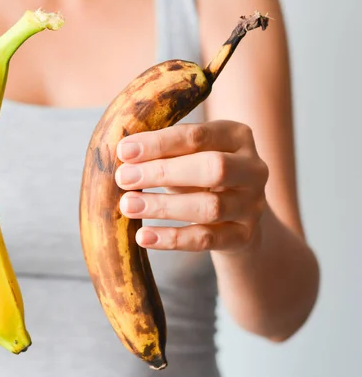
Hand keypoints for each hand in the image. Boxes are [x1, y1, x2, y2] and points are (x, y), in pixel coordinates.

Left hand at [115, 120, 268, 252]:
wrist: (232, 219)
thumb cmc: (197, 177)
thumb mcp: (185, 157)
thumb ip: (162, 151)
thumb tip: (123, 152)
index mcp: (237, 136)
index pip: (197, 136)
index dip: (159, 143)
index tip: (123, 151)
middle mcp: (253, 169)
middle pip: (213, 168)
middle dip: (163, 172)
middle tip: (123, 178)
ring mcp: (252, 205)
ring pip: (210, 207)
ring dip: (164, 207)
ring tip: (127, 205)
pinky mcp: (244, 236)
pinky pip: (206, 240)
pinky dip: (172, 239)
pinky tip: (144, 236)